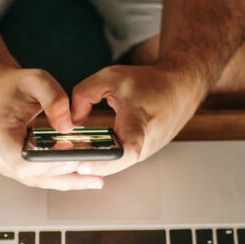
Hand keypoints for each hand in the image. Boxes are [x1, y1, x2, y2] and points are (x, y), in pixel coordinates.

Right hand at [0, 68, 105, 190]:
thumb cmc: (14, 87)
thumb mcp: (36, 80)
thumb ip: (54, 99)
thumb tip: (67, 127)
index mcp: (0, 133)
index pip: (22, 159)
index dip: (47, 160)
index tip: (69, 150)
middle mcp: (0, 154)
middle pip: (34, 174)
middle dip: (65, 170)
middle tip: (93, 162)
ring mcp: (8, 165)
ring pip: (41, 180)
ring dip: (69, 180)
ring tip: (96, 178)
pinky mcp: (19, 169)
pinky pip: (43, 178)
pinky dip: (64, 178)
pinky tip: (85, 178)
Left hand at [71, 63, 205, 176]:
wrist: (180, 89)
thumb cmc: (148, 83)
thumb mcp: (110, 77)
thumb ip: (83, 95)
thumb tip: (70, 120)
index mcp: (139, 122)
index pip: (125, 150)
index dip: (102, 160)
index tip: (82, 164)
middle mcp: (145, 144)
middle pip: (113, 164)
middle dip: (87, 165)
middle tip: (64, 160)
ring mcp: (146, 153)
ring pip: (114, 166)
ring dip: (94, 163)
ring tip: (72, 155)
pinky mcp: (143, 155)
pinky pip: (119, 161)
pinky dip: (104, 158)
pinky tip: (88, 152)